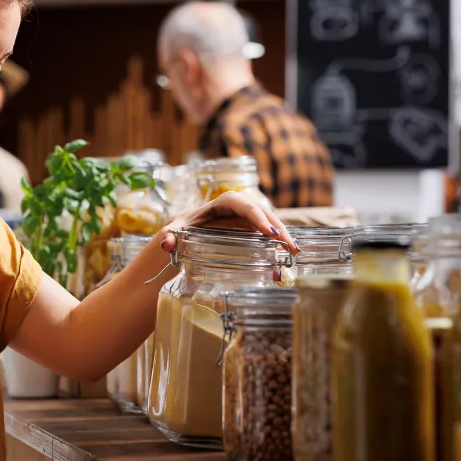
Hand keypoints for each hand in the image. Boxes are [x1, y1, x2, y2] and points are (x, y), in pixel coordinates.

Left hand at [160, 191, 298, 256]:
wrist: (184, 232)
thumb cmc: (181, 228)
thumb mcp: (175, 231)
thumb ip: (170, 236)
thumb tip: (166, 243)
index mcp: (222, 203)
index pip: (242, 205)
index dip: (257, 216)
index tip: (268, 232)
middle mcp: (238, 207)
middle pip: (262, 212)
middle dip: (277, 227)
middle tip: (289, 246)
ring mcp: (246, 218)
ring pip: (269, 221)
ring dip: (283, 235)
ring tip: (294, 252)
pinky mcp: (250, 229)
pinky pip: (267, 232)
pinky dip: (277, 243)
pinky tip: (288, 256)